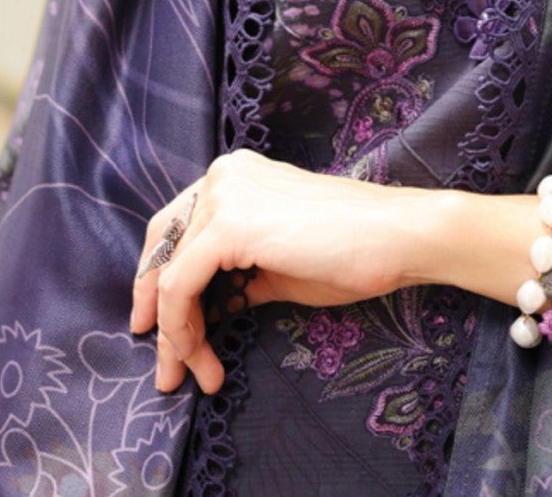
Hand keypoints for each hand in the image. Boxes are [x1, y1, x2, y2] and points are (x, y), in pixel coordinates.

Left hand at [130, 150, 424, 394]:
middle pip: (163, 250)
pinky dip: (181, 329)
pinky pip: (181, 286)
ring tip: (186, 376)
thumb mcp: (277, 266)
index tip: (158, 330)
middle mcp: (223, 175)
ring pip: (169, 275)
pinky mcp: (230, 226)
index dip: (158, 282)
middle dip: (157, 313)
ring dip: (174, 334)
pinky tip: (201, 357)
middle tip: (165, 366)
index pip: (176, 229)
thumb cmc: (350, 251)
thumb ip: (237, 276)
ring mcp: (225, 195)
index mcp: (236, 176)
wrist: (394, 238)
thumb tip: (204, 311)